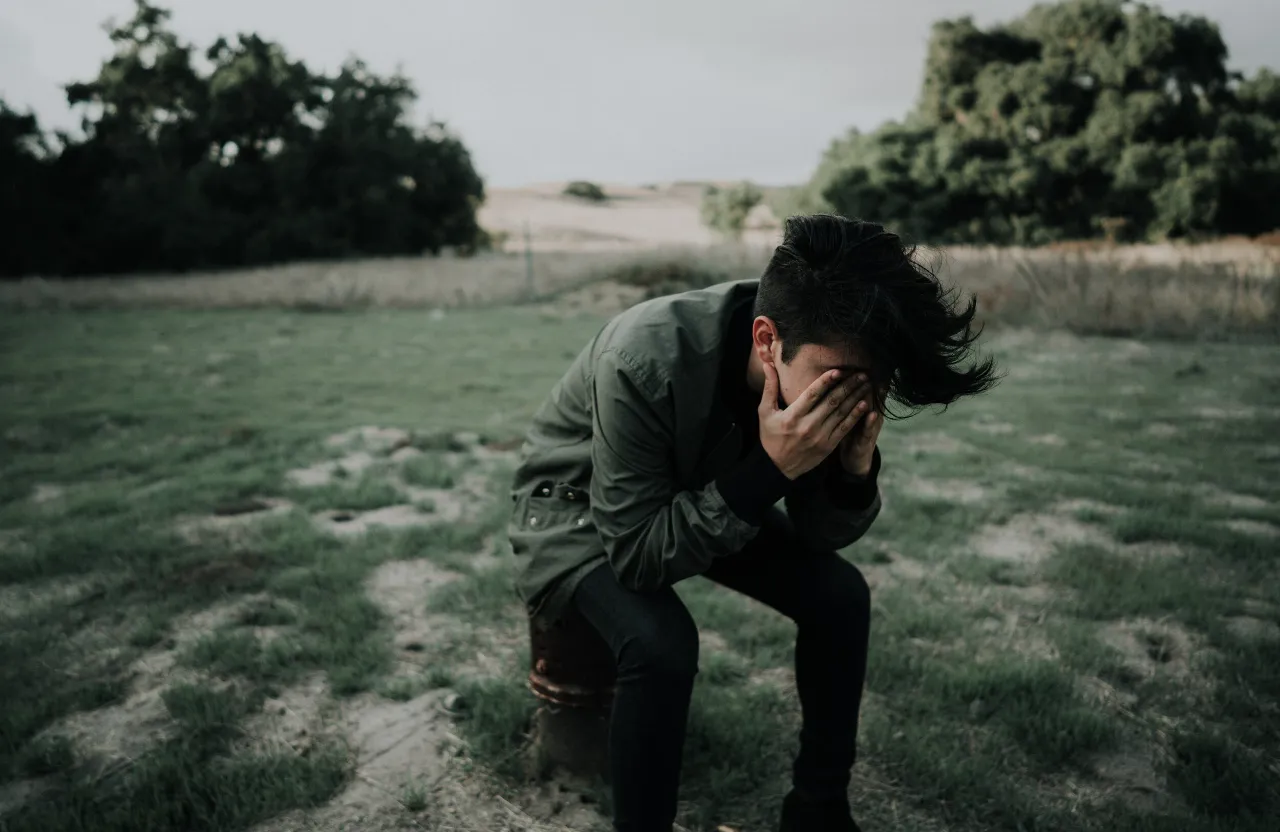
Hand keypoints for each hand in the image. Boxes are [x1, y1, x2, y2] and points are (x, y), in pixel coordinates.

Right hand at [758, 362, 875, 479]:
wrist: (777, 467)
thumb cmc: (770, 436)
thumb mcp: (765, 412)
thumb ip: (769, 387)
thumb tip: (767, 364)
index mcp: (792, 416)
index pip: (812, 394)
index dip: (826, 381)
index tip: (839, 370)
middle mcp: (808, 426)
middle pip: (832, 401)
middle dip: (848, 385)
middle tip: (861, 373)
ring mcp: (820, 437)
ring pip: (841, 413)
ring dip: (855, 397)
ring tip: (866, 384)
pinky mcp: (828, 446)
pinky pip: (844, 428)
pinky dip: (855, 416)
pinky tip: (864, 405)